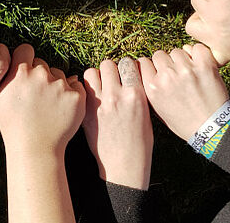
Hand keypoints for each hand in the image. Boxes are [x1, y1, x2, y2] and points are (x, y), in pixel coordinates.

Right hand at [0, 44, 85, 153]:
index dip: (25, 59)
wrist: (34, 149)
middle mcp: (41, 75)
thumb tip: (5, 58)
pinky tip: (62, 108)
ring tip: (49, 106)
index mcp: (20, 73)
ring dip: (56, 85)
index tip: (26, 70)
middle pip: (43, 64)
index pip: (26, 50)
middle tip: (37, 96)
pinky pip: (76, 86)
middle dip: (40, 76)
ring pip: (60, 75)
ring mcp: (60, 85)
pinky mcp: (76, 96)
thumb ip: (1, 76)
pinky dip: (71, 95)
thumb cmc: (13, 126)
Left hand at [82, 58, 152, 189]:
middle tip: (112, 79)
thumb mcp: (146, 113)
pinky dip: (87, 89)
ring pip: (92, 72)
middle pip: (108, 64)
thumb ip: (137, 92)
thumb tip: (129, 75)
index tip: (126, 72)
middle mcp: (117, 95)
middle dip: (111, 69)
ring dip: (97, 76)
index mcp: (136, 94)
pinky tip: (93, 97)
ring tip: (101, 86)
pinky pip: (83, 88)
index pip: (128, 63)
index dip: (127, 66)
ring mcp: (99, 103)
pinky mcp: (86, 111)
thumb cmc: (140, 142)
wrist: (124, 166)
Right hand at [138, 44, 228, 140]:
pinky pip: (196, 48)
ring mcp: (185, 70)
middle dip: (166, 63)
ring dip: (182, 59)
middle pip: (159, 54)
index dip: (151, 66)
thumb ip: (149, 88)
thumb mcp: (158, 109)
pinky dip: (198, 54)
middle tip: (175, 74)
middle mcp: (166, 77)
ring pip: (177, 51)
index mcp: (152, 87)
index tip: (157, 70)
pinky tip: (199, 65)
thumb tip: (144, 68)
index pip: (142, 62)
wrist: (212, 128)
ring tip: (189, 73)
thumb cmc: (185, 122)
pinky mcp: (204, 65)